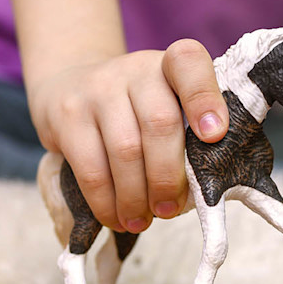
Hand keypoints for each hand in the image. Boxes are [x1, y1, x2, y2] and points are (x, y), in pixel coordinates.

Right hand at [28, 39, 227, 233]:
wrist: (68, 86)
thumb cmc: (135, 108)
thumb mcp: (166, 102)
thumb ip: (190, 132)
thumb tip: (204, 187)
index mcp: (170, 65)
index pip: (189, 62)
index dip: (204, 98)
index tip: (215, 135)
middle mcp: (135, 69)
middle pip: (159, 122)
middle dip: (168, 176)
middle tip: (170, 209)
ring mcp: (98, 89)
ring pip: (125, 150)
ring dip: (137, 197)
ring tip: (142, 220)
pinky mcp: (67, 116)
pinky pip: (91, 168)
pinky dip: (106, 202)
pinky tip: (116, 217)